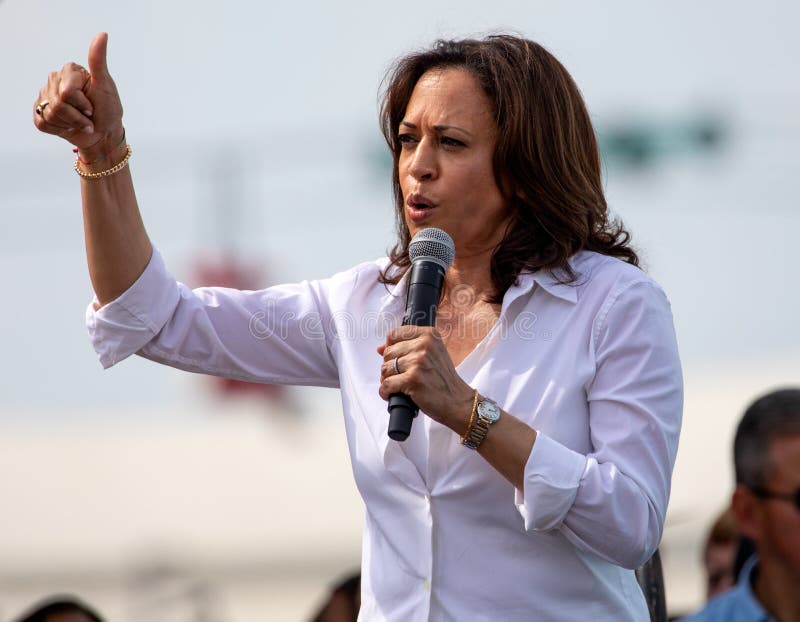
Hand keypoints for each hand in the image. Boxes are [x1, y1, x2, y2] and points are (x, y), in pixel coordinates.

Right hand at [33, 32, 123, 157]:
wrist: (104, 134)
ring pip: (51, 114)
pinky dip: (60, 130)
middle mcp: (54, 80)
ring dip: (71, 124)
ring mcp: (45, 96)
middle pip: (59, 104)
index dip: (83, 104)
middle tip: (88, 116)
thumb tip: (103, 34)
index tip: (93, 107)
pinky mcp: (39, 113)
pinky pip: (43, 123)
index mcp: (69, 71)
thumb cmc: (108, 110)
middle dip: (78, 116)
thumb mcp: (106, 85)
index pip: (67, 92)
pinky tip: (69, 127)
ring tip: (80, 122)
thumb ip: (98, 60)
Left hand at [377, 326, 473, 430]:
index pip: (394, 334)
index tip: (397, 358)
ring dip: (387, 380)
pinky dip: (386, 392)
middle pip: (388, 352)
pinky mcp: (413, 379)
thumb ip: (407, 348)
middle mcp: (424, 345)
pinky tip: (393, 394)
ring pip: (385, 369)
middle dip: (390, 367)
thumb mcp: (431, 355)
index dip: (391, 348)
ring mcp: (418, 362)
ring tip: (399, 386)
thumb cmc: (443, 380)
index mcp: (429, 335)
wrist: (457, 401)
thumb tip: (380, 348)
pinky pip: (386, 384)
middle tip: (401, 376)